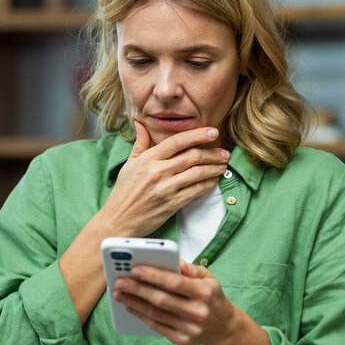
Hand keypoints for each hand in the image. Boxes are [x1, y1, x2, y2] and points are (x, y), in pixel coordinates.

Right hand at [99, 121, 229, 236]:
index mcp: (148, 159)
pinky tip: (213, 181)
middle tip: (224, 151)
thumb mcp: (129, 164)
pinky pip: (196, 191)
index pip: (177, 141)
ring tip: (223, 165)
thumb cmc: (124, 192)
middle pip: (192, 156)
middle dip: (212, 152)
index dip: (197, 134)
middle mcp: (158, 172)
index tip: (212, 132)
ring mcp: (166, 188)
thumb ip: (140, 144)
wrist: (119, 219)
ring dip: (214, 168)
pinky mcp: (172, 204)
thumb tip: (142, 124)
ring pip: (197, 173)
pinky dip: (208, 184)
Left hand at [113, 259, 241, 344]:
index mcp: (204, 292)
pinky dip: (141, 316)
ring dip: (134, 303)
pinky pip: (157, 327)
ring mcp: (190, 328)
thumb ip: (191, 269)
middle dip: (137, 289)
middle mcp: (198, 311)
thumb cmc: (211, 296)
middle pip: (161, 299)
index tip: (135, 269)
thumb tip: (175, 261)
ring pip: (156, 314)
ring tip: (120, 293)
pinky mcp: (183, 340)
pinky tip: (131, 307)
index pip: (175, 283)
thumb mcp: (208, 278)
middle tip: (120, 281)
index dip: (154, 275)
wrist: (224, 327)